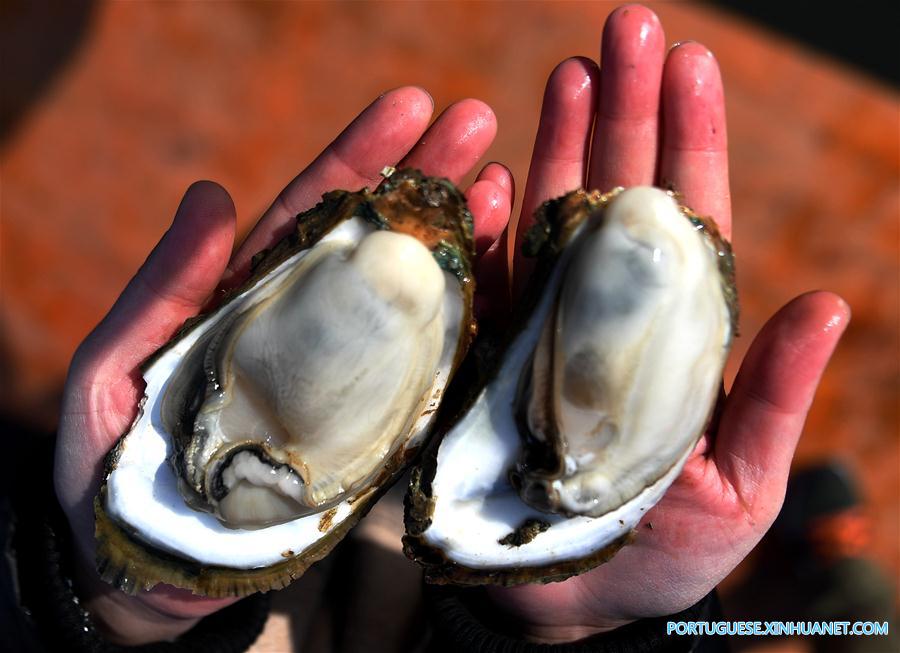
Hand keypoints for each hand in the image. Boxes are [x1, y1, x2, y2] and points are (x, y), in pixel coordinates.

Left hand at [53, 88, 511, 644]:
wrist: (145, 570)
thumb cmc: (111, 466)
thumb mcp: (116, 367)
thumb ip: (162, 289)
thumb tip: (211, 193)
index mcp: (249, 295)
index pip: (312, 210)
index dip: (359, 156)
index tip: (411, 106)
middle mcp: (311, 325)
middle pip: (376, 239)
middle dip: (426, 177)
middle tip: (480, 122)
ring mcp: (350, 376)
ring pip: (413, 298)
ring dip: (461, 242)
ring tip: (507, 188)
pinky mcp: (376, 434)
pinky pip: (429, 377)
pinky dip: (470, 333)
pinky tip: (508, 290)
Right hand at [483, 5, 849, 642]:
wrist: (571, 603)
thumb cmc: (665, 550)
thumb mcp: (743, 482)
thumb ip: (774, 394)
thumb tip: (833, 303)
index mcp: (680, 327)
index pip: (691, 215)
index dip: (693, 138)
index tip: (694, 63)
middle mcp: (612, 309)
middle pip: (623, 192)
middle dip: (629, 108)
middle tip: (627, 25)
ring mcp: (546, 324)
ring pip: (556, 217)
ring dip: (562, 143)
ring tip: (572, 72)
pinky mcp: (489, 357)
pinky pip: (487, 284)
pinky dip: (489, 230)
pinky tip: (493, 172)